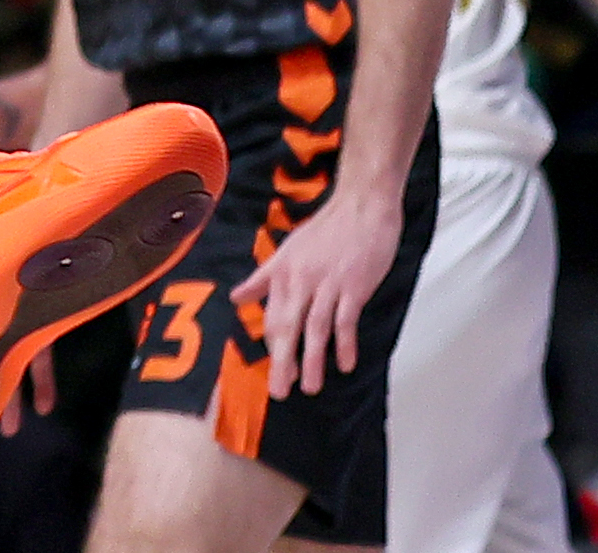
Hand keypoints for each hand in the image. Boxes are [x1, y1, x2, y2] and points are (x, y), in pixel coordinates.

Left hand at [234, 182, 399, 398]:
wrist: (361, 206)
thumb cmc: (327, 229)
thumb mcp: (287, 250)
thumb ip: (263, 278)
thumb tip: (236, 298)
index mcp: (282, 272)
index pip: (272, 316)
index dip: (271, 346)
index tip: (273, 372)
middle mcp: (300, 279)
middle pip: (288, 326)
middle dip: (282, 362)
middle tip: (280, 392)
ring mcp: (328, 284)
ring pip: (315, 328)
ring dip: (312, 360)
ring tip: (309, 388)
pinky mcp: (354, 286)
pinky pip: (346, 320)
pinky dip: (345, 343)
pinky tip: (345, 364)